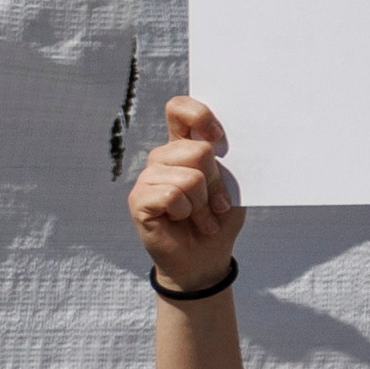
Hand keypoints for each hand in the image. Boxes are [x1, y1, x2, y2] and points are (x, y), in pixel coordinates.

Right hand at [130, 96, 244, 291]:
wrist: (205, 259)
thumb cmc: (218, 220)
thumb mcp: (230, 187)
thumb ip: (222, 162)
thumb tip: (214, 144)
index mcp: (183, 146)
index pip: (179, 109)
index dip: (199, 115)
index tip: (219, 138)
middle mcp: (162, 159)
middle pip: (197, 150)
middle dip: (216, 182)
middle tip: (216, 204)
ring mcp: (147, 179)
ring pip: (189, 177)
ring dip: (203, 204)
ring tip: (201, 217)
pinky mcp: (138, 201)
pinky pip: (171, 195)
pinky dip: (186, 212)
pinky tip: (184, 221)